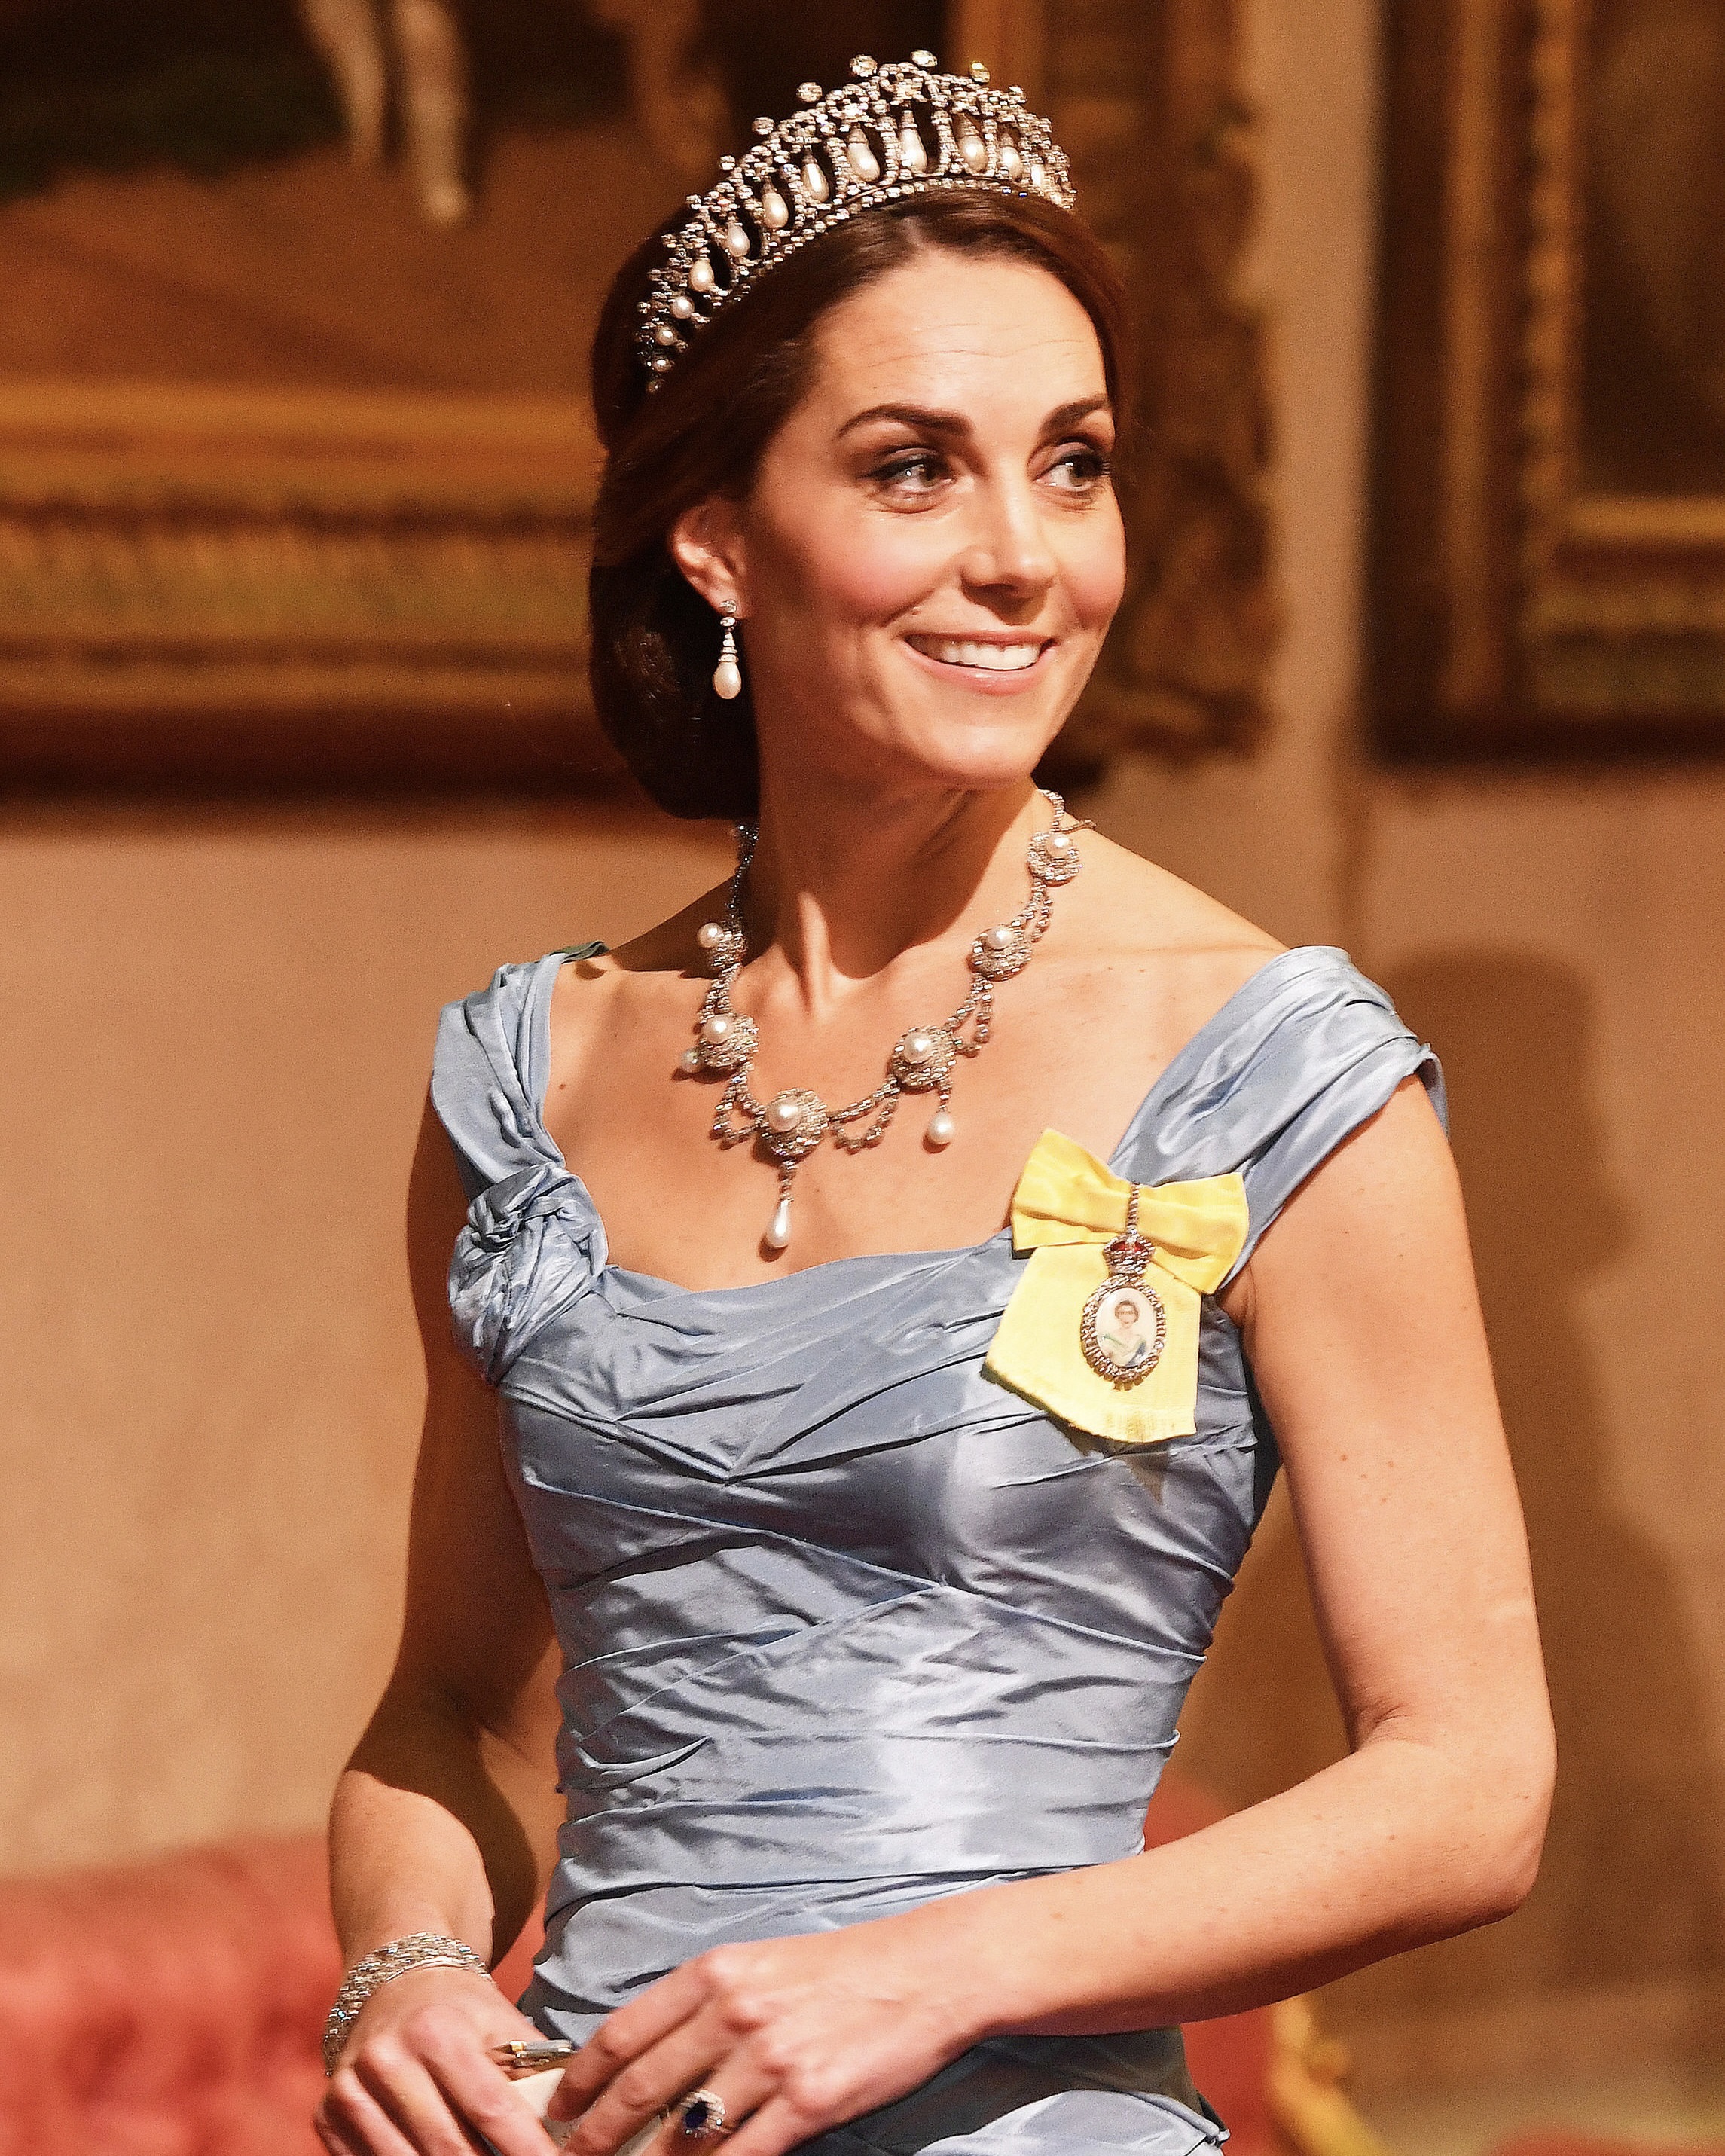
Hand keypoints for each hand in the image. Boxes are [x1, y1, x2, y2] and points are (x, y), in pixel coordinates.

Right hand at [317, 1963, 553, 2155]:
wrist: (393, 1977)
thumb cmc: (459, 2006)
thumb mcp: (501, 2021)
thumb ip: (532, 2067)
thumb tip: (570, 2121)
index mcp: (437, 2031)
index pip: (491, 2109)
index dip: (527, 2149)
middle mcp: (388, 2059)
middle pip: (448, 2147)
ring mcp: (350, 2089)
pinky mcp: (328, 2113)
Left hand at [545, 1917, 983, 2155]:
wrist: (926, 1972)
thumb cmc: (841, 1969)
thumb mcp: (762, 1965)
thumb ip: (704, 2005)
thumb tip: (645, 2058)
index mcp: (715, 1972)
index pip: (621, 2034)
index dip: (578, 2081)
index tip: (556, 2111)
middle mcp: (732, 2013)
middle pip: (637, 2090)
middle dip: (594, 2138)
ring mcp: (769, 2061)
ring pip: (681, 2136)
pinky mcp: (808, 2103)